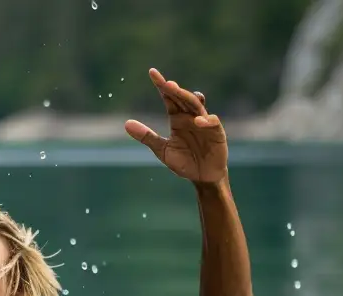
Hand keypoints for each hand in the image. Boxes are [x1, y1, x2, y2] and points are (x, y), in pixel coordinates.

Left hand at [126, 67, 227, 187]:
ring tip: (177, 92)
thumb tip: (126, 123)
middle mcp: (190, 117)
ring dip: (188, 98)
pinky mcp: (216, 132)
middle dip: (174, 90)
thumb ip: (146, 136)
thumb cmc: (184, 161)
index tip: (152, 72)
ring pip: (197, 106)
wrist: (202, 176)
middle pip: (182, 99)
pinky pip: (212, 123)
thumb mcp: (161, 150)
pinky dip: (206, 121)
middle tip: (165, 82)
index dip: (161, 85)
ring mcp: (204, 123)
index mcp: (177, 118)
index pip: (168, 98)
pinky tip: (197, 121)